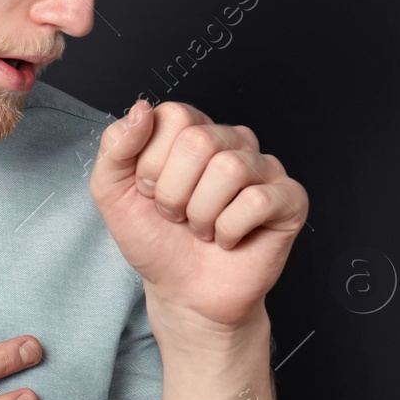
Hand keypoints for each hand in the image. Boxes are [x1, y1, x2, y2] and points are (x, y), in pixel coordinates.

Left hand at [89, 99, 307, 334]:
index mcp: (191, 130)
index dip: (152, 162)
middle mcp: (230, 141)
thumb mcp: (111, 191)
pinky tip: (227, 239)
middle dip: (173, 191)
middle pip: (199, 140)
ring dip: (201, 214)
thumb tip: (142, 108)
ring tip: (201, 228)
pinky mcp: (289, 199)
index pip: (174, 115)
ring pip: (229, 169)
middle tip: (176, 214)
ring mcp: (263, 167)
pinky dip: (230, 230)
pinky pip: (258, 201)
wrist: (182, 292)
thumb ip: (115, 146)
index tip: (149, 191)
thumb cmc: (153, 239)